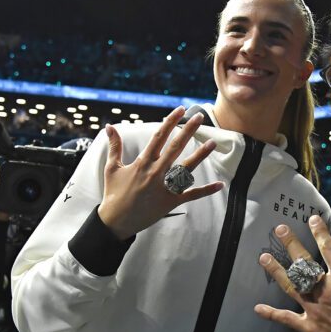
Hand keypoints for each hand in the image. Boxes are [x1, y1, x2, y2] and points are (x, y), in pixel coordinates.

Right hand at [97, 107, 222, 239]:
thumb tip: (110, 126)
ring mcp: (164, 188)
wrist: (116, 221)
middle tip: (200, 117)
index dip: (170, 121)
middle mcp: (155, 173)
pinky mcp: (171, 201)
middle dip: (188, 131)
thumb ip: (114, 146)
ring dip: (200, 155)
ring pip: (186, 168)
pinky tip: (220, 185)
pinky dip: (206, 190)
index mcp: (142, 163)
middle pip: (175, 147)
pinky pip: (191, 195)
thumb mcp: (112, 168)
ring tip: (212, 142)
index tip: (180, 110)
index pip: (159, 137)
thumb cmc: (114, 194)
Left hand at [254, 216, 330, 331]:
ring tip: (264, 258)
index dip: (319, 232)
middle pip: (303, 263)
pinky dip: (272, 314)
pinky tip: (258, 308)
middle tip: (279, 230)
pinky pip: (287, 319)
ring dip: (276, 271)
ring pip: (291, 286)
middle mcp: (326, 290)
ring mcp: (315, 309)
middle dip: (290, 244)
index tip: (311, 219)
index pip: (328, 248)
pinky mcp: (311, 328)